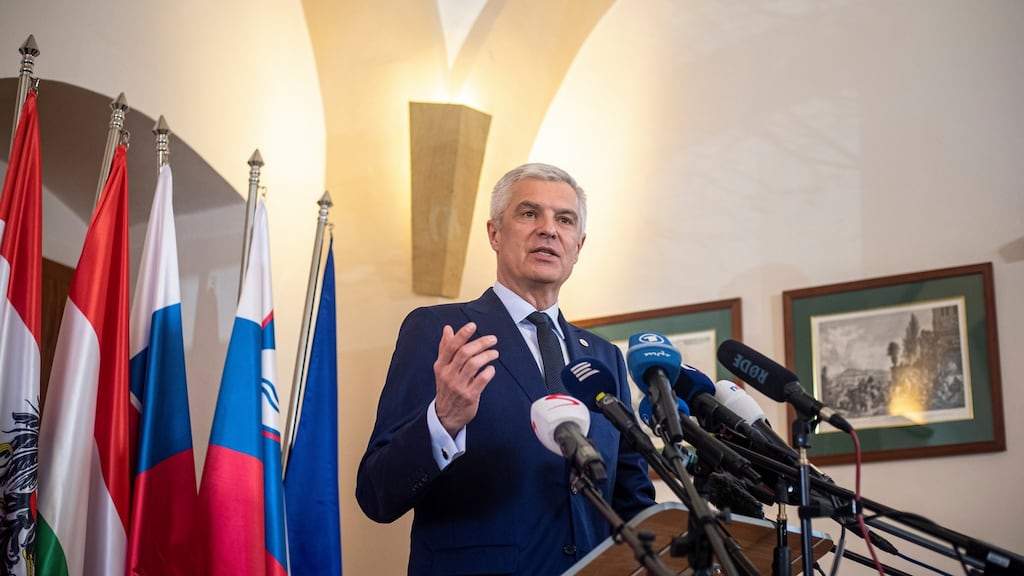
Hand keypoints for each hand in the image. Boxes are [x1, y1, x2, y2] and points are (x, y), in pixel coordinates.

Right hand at [434, 322, 498, 436]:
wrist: (446, 415)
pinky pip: (482, 380)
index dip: (462, 334)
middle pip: (464, 353)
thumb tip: (447, 329)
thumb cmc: (446, 388)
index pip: (450, 346)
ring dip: (487, 355)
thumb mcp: (442, 368)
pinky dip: (489, 371)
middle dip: (480, 343)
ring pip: (474, 364)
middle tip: (492, 339)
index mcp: (441, 365)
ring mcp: (458, 386)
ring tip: (494, 353)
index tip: (472, 325)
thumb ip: (445, 348)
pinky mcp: (469, 396)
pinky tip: (491, 369)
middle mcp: (448, 374)